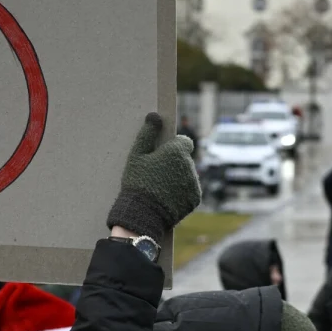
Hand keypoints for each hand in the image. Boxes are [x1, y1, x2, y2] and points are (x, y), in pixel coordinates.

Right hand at [105, 113, 200, 244]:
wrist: (142, 214)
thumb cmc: (136, 182)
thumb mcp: (137, 156)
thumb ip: (147, 134)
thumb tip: (155, 115)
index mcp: (177, 151)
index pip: (184, 142)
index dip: (173, 147)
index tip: (162, 156)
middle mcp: (190, 165)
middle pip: (185, 160)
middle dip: (175, 164)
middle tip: (157, 175)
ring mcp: (194, 183)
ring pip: (188, 175)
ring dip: (179, 178)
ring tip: (161, 188)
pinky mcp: (195, 199)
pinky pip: (190, 190)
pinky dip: (181, 193)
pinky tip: (167, 198)